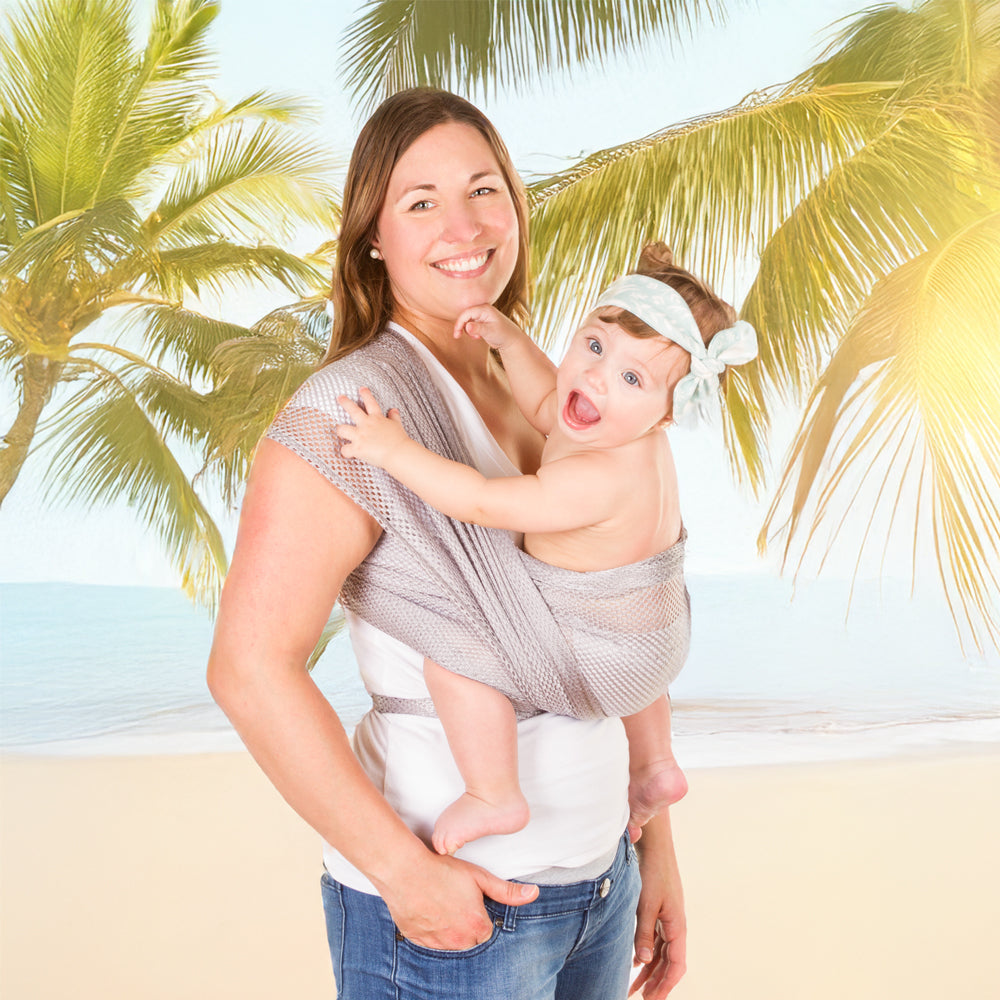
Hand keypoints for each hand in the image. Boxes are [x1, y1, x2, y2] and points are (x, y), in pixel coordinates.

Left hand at [335, 388, 407, 467]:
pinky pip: (345, 449)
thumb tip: (394, 410)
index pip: (370, 402)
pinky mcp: (357, 448)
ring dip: (340, 431)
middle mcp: (366, 424)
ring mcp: (360, 436)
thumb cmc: (400, 441)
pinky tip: (348, 453)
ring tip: (340, 431)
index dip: (366, 394)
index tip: (361, 389)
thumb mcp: (398, 425)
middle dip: (345, 402)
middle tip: (339, 397)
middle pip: (352, 410)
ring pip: (342, 429)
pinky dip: (346, 452)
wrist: (398, 453)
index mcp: (377, 418)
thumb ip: (394, 417)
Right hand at [378, 851, 537, 950]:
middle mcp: (458, 940)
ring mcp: (436, 942)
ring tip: (441, 902)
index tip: (469, 900)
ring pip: (449, 942)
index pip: (485, 931)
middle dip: (465, 924)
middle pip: (469, 939)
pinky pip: (430, 940)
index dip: (478, 914)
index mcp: (476, 926)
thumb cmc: (443, 869)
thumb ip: (507, 891)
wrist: (406, 869)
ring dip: (449, 928)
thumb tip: (534, 893)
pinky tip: (428, 908)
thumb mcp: (479, 877)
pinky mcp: (417, 939)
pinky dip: (431, 929)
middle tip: (454, 900)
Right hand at [453, 304, 521, 350]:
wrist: (511, 340)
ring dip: (468, 330)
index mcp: (484, 309)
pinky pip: (471, 325)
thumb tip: (467, 326)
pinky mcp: (481, 322)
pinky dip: (471, 332)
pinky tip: (479, 336)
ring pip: (467, 321)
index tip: (457, 334)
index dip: (460, 322)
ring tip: (477, 337)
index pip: (467, 313)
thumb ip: (478, 328)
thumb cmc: (503, 334)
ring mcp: (482, 315)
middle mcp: (482, 310)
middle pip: (465, 316)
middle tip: (457, 337)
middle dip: (461, 326)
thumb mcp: (490, 332)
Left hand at [630, 812, 686, 997]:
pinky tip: (635, 961)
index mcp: (677, 925)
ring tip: (635, 987)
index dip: (666, 984)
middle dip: (657, 982)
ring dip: (649, 970)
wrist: (653, 843)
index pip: (676, 965)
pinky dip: (646, 952)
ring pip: (660, 952)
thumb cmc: (652, 871)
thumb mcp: (646, 904)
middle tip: (643, 999)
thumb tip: (644, 962)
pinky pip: (654, 939)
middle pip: (669, 962)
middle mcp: (674, 924)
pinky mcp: (657, 908)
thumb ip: (644, 933)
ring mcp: (667, 916)